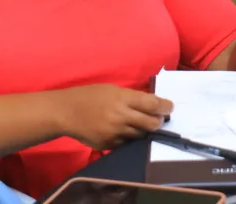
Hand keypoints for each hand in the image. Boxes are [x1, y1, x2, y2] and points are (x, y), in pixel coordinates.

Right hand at [55, 84, 173, 149]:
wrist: (65, 112)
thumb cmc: (89, 96)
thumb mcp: (112, 90)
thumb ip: (131, 98)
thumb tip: (150, 104)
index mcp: (122, 98)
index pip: (152, 104)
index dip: (165, 107)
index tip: (170, 108)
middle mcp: (121, 116)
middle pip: (151, 123)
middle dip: (159, 122)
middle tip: (160, 120)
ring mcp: (114, 132)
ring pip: (140, 136)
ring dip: (145, 132)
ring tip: (144, 126)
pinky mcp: (108, 145)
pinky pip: (126, 144)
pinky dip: (130, 139)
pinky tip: (127, 133)